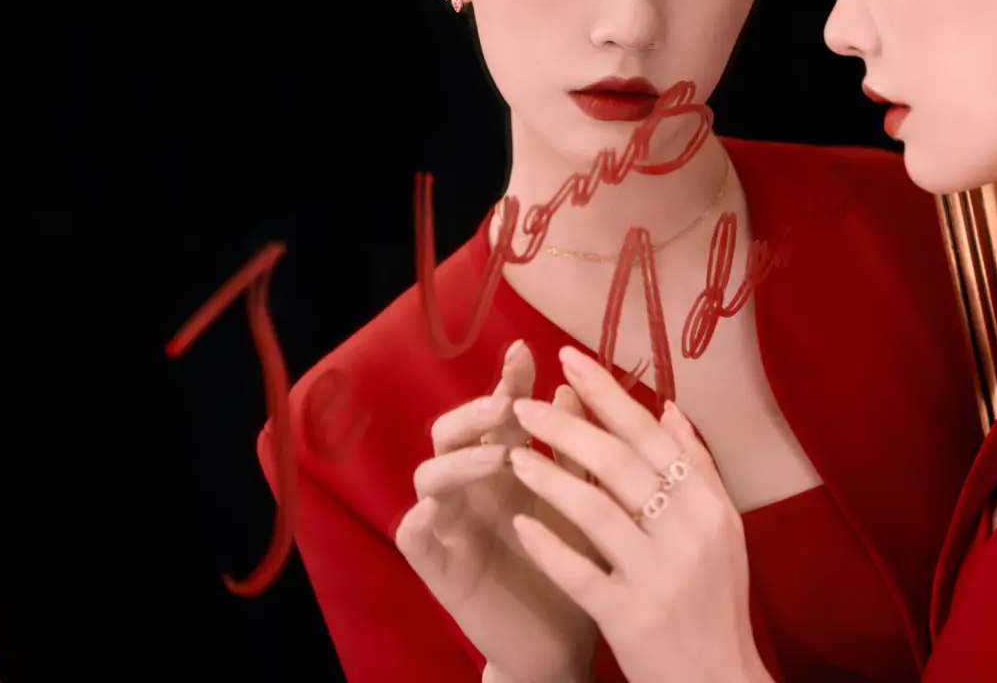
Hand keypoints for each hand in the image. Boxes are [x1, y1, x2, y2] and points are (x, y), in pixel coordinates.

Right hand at [395, 341, 598, 682]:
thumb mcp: (583, 504)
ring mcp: (453, 526)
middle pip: (452, 433)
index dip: (508, 380)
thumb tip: (573, 390)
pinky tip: (435, 508)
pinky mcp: (441, 570)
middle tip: (503, 406)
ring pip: (429, 477)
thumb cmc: (572, 566)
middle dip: (473, 413)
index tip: (524, 351)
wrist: (562, 644)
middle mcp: (475, 488)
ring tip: (495, 458)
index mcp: (509, 465)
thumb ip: (577, 452)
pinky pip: (413, 538)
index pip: (500, 411)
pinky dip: (418, 519)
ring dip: (458, 461)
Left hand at [505, 345, 773, 682]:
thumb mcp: (723, 532)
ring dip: (549, 476)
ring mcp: (660, 577)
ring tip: (512, 456)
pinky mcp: (630, 618)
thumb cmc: (715, 604)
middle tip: (523, 403)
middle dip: (567, 426)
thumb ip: (696, 469)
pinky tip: (520, 524)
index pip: (653, 436)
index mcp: (712, 508)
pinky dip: (547, 545)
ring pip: (595, 509)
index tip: (569, 359)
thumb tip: (668, 407)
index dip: (609, 394)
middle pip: (620, 463)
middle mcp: (691, 535)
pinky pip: (578, 571)